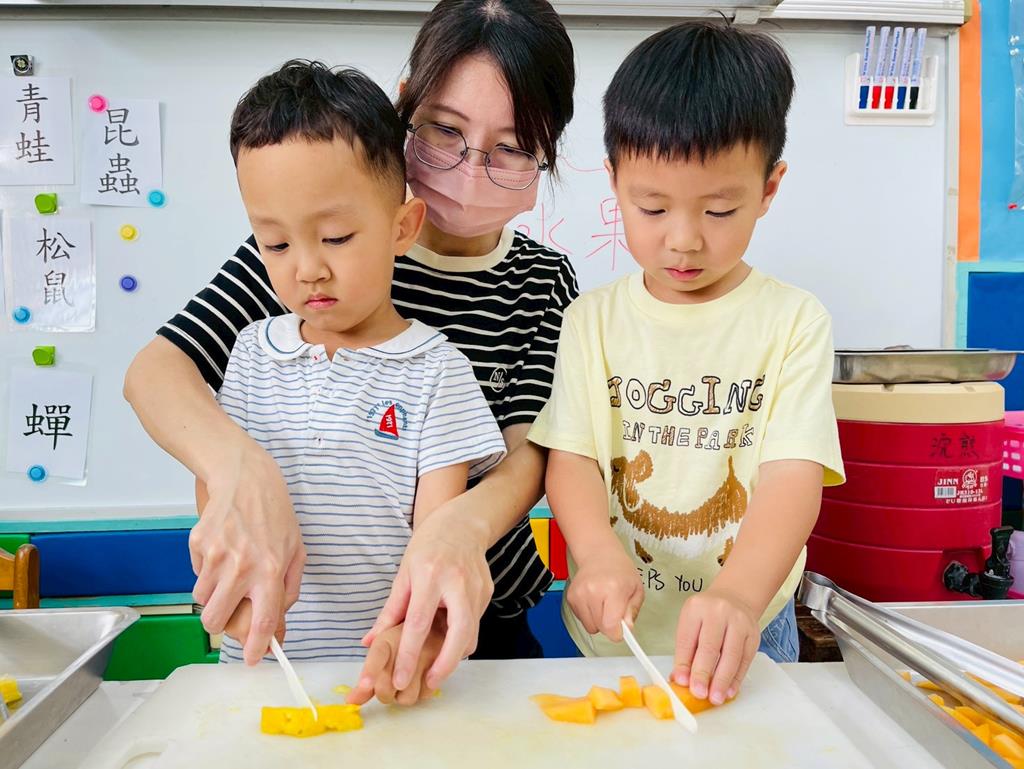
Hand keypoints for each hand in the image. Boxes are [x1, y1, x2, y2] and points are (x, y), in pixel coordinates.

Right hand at [190, 442, 304, 664]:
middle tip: (232, 613)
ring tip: (230, 574)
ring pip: (202, 601)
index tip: (253, 658)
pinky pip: (196, 576)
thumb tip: (278, 628)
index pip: (262, 621)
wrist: (246, 478)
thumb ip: (288, 591)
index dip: (256, 646)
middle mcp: (241, 566)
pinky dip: (206, 573)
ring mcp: (216, 556)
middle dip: (222, 625)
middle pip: (217, 621)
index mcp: (270, 570)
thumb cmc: (275, 516)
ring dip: (214, 597)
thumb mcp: (296, 551)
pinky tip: (223, 552)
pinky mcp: (198, 544)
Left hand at [348, 619, 445, 705]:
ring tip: (405, 681)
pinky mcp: (445, 664)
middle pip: (388, 686)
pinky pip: (426, 694)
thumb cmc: (406, 635)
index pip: (378, 654)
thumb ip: (369, 671)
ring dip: (403, 696)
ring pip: (408, 696)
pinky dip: (421, 693)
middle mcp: (409, 644)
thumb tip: (350, 699)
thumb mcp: (384, 644)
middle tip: (388, 684)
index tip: (365, 684)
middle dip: (384, 693)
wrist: (440, 620)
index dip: (371, 671)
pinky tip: (421, 679)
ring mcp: (428, 654)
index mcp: (389, 637)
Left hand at [362, 497, 491, 691]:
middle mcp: (457, 582)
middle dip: (445, 664)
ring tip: (437, 667)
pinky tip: (450, 641)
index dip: (408, 654)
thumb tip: (369, 642)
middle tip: (430, 683)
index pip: (419, 623)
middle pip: (458, 633)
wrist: (462, 524)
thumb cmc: (428, 546)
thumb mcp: (404, 573)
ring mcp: (477, 588)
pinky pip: (475, 624)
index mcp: (430, 575)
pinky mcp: (488, 592)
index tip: (400, 678)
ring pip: (471, 633)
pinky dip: (463, 638)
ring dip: (455, 655)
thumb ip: (390, 610)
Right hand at [565, 545, 642, 642]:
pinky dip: (589, 615)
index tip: (621, 630)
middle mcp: (593, 591)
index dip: (617, 633)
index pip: (610, 626)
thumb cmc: (620, 570)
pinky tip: (594, 600)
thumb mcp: (636, 589)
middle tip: (615, 610)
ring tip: (604, 603)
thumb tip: (627, 628)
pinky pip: (582, 619)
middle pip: (600, 628)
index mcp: (612, 589)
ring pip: (590, 627)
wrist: (599, 554)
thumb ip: (632, 610)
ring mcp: (579, 594)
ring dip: (598, 621)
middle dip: (610, 625)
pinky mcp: (571, 597)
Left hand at [671, 588, 758, 704]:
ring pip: (731, 656)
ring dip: (722, 680)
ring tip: (715, 698)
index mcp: (696, 608)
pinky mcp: (753, 635)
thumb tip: (681, 679)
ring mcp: (739, 622)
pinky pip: (745, 660)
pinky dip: (736, 678)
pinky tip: (729, 691)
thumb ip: (686, 650)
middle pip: (710, 647)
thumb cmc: (707, 615)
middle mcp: (718, 612)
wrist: (734, 598)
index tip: (681, 682)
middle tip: (699, 693)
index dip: (684, 663)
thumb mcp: (691, 623)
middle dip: (703, 673)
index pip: (687, 639)